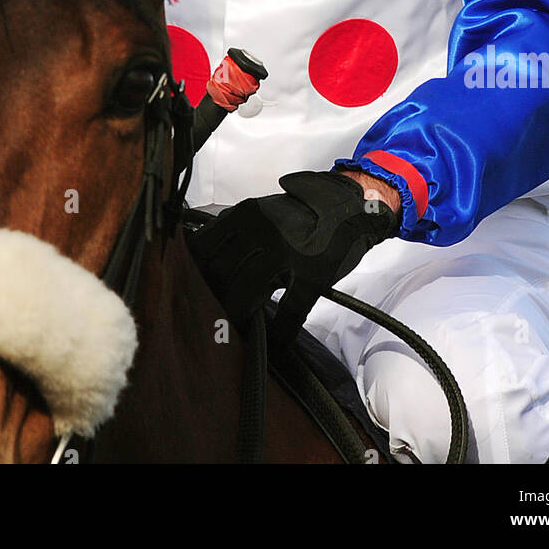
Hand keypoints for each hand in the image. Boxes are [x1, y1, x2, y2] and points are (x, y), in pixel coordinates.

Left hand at [188, 170, 399, 344]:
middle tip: (217, 310)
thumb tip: (200, 254)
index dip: (197, 271)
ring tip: (240, 324)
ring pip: (248, 292)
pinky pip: (290, 310)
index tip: (196, 286)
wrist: (352, 208)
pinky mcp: (314, 275)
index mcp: (248, 214)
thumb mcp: (263, 210)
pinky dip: (281, 330)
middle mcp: (264, 231)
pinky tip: (277, 340)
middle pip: (222, 273)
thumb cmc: (303, 213)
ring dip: (241, 312)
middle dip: (217, 295)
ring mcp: (289, 253)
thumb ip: (235, 229)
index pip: (206, 247)